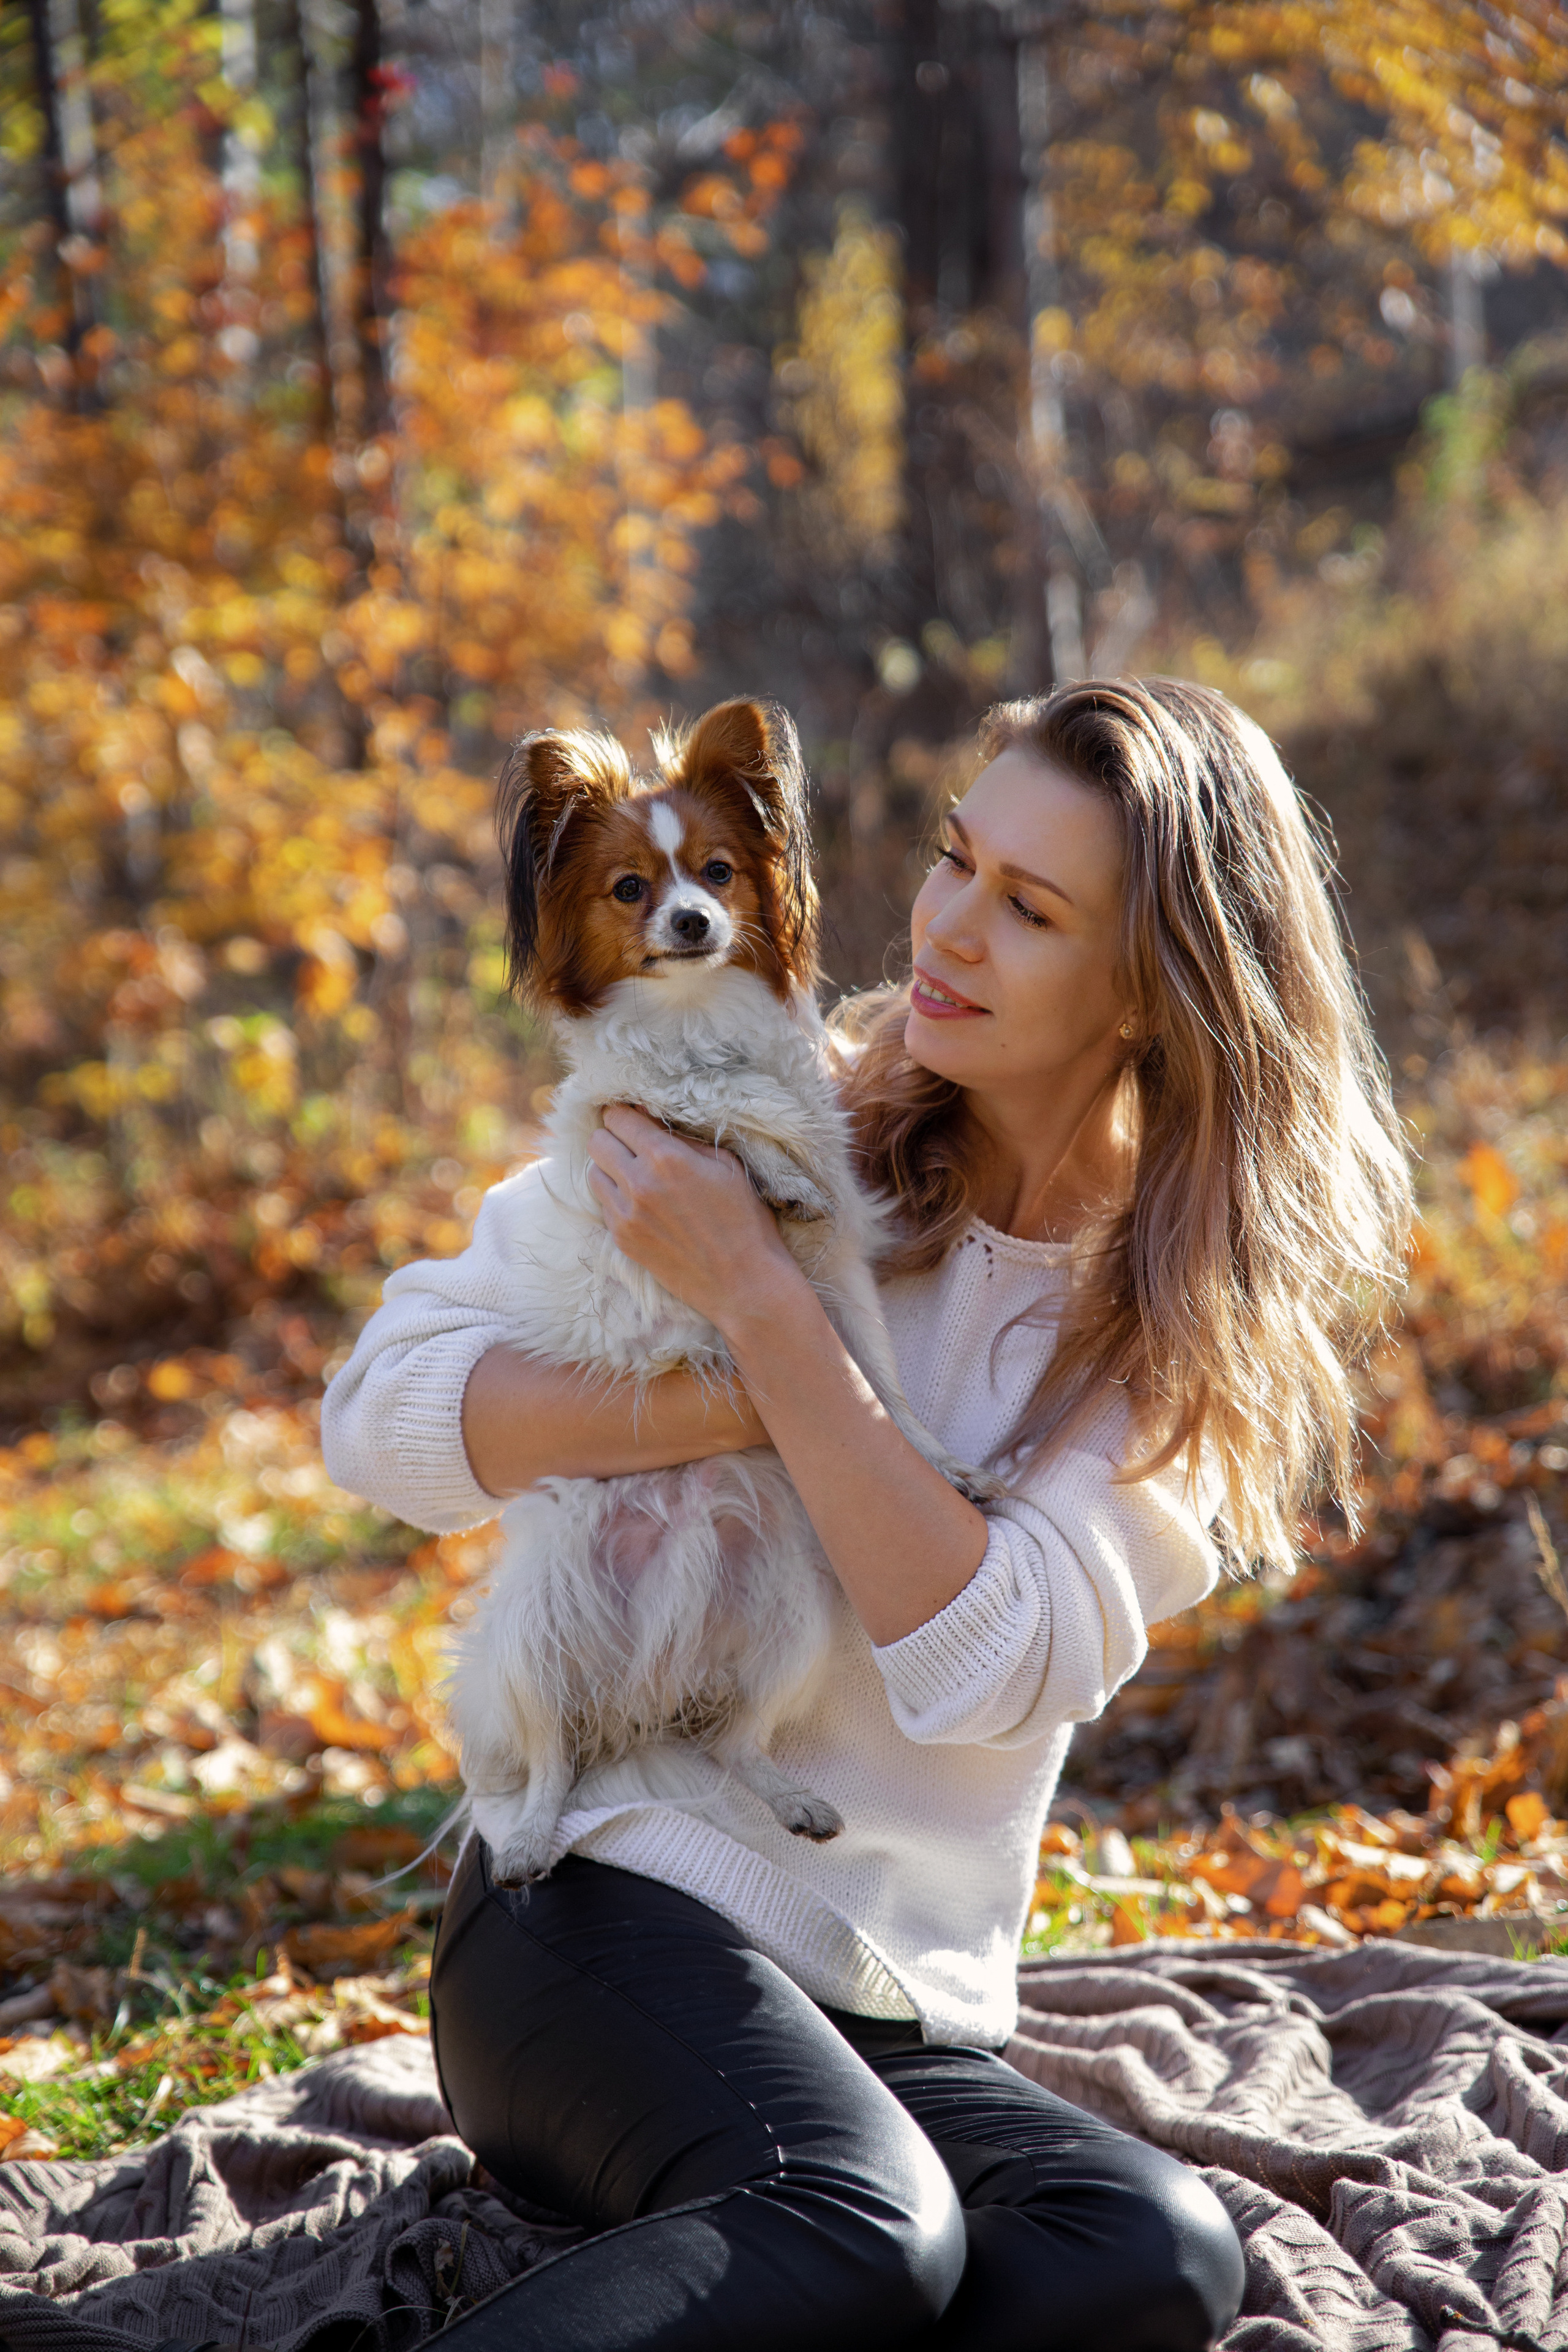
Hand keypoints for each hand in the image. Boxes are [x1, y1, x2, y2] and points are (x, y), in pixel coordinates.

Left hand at [585, 1104, 802, 1334]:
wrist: (744, 1282)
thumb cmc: (745, 1219)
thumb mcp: (726, 1165)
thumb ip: (683, 1139)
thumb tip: (651, 1120)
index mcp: (666, 1158)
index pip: (618, 1118)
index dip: (625, 1113)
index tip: (635, 1118)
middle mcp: (638, 1184)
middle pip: (597, 1142)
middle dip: (613, 1137)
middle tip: (633, 1144)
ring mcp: (626, 1215)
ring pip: (592, 1174)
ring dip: (609, 1168)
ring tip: (636, 1175)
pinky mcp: (622, 1240)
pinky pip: (603, 1205)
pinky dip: (616, 1198)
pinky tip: (642, 1203)